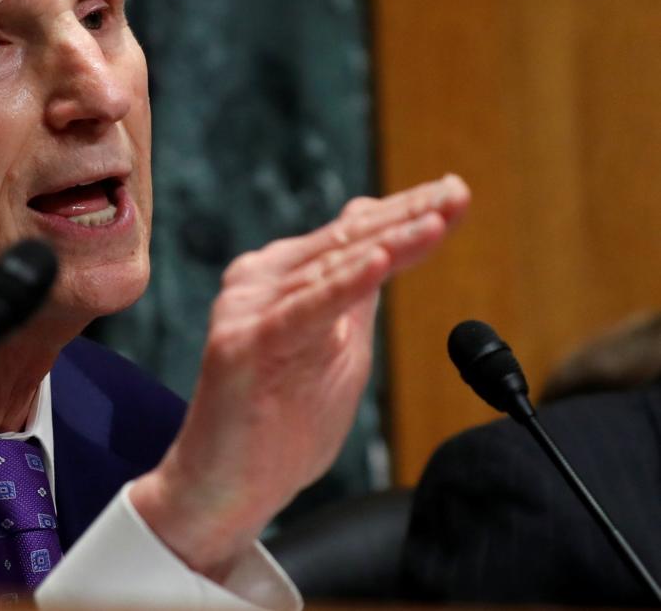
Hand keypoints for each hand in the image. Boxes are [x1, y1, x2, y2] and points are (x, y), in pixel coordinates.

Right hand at [130, 174, 470, 579]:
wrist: (224, 488)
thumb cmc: (280, 425)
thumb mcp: (337, 349)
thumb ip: (355, 293)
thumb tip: (379, 235)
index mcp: (280, 278)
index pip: (351, 235)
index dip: (405, 210)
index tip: (456, 192)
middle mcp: (258, 281)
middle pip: (345, 241)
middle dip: (407, 214)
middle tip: (455, 193)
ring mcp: (246, 308)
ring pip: (331, 268)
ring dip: (391, 242)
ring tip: (436, 220)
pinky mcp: (243, 344)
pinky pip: (305, 310)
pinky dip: (344, 284)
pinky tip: (381, 260)